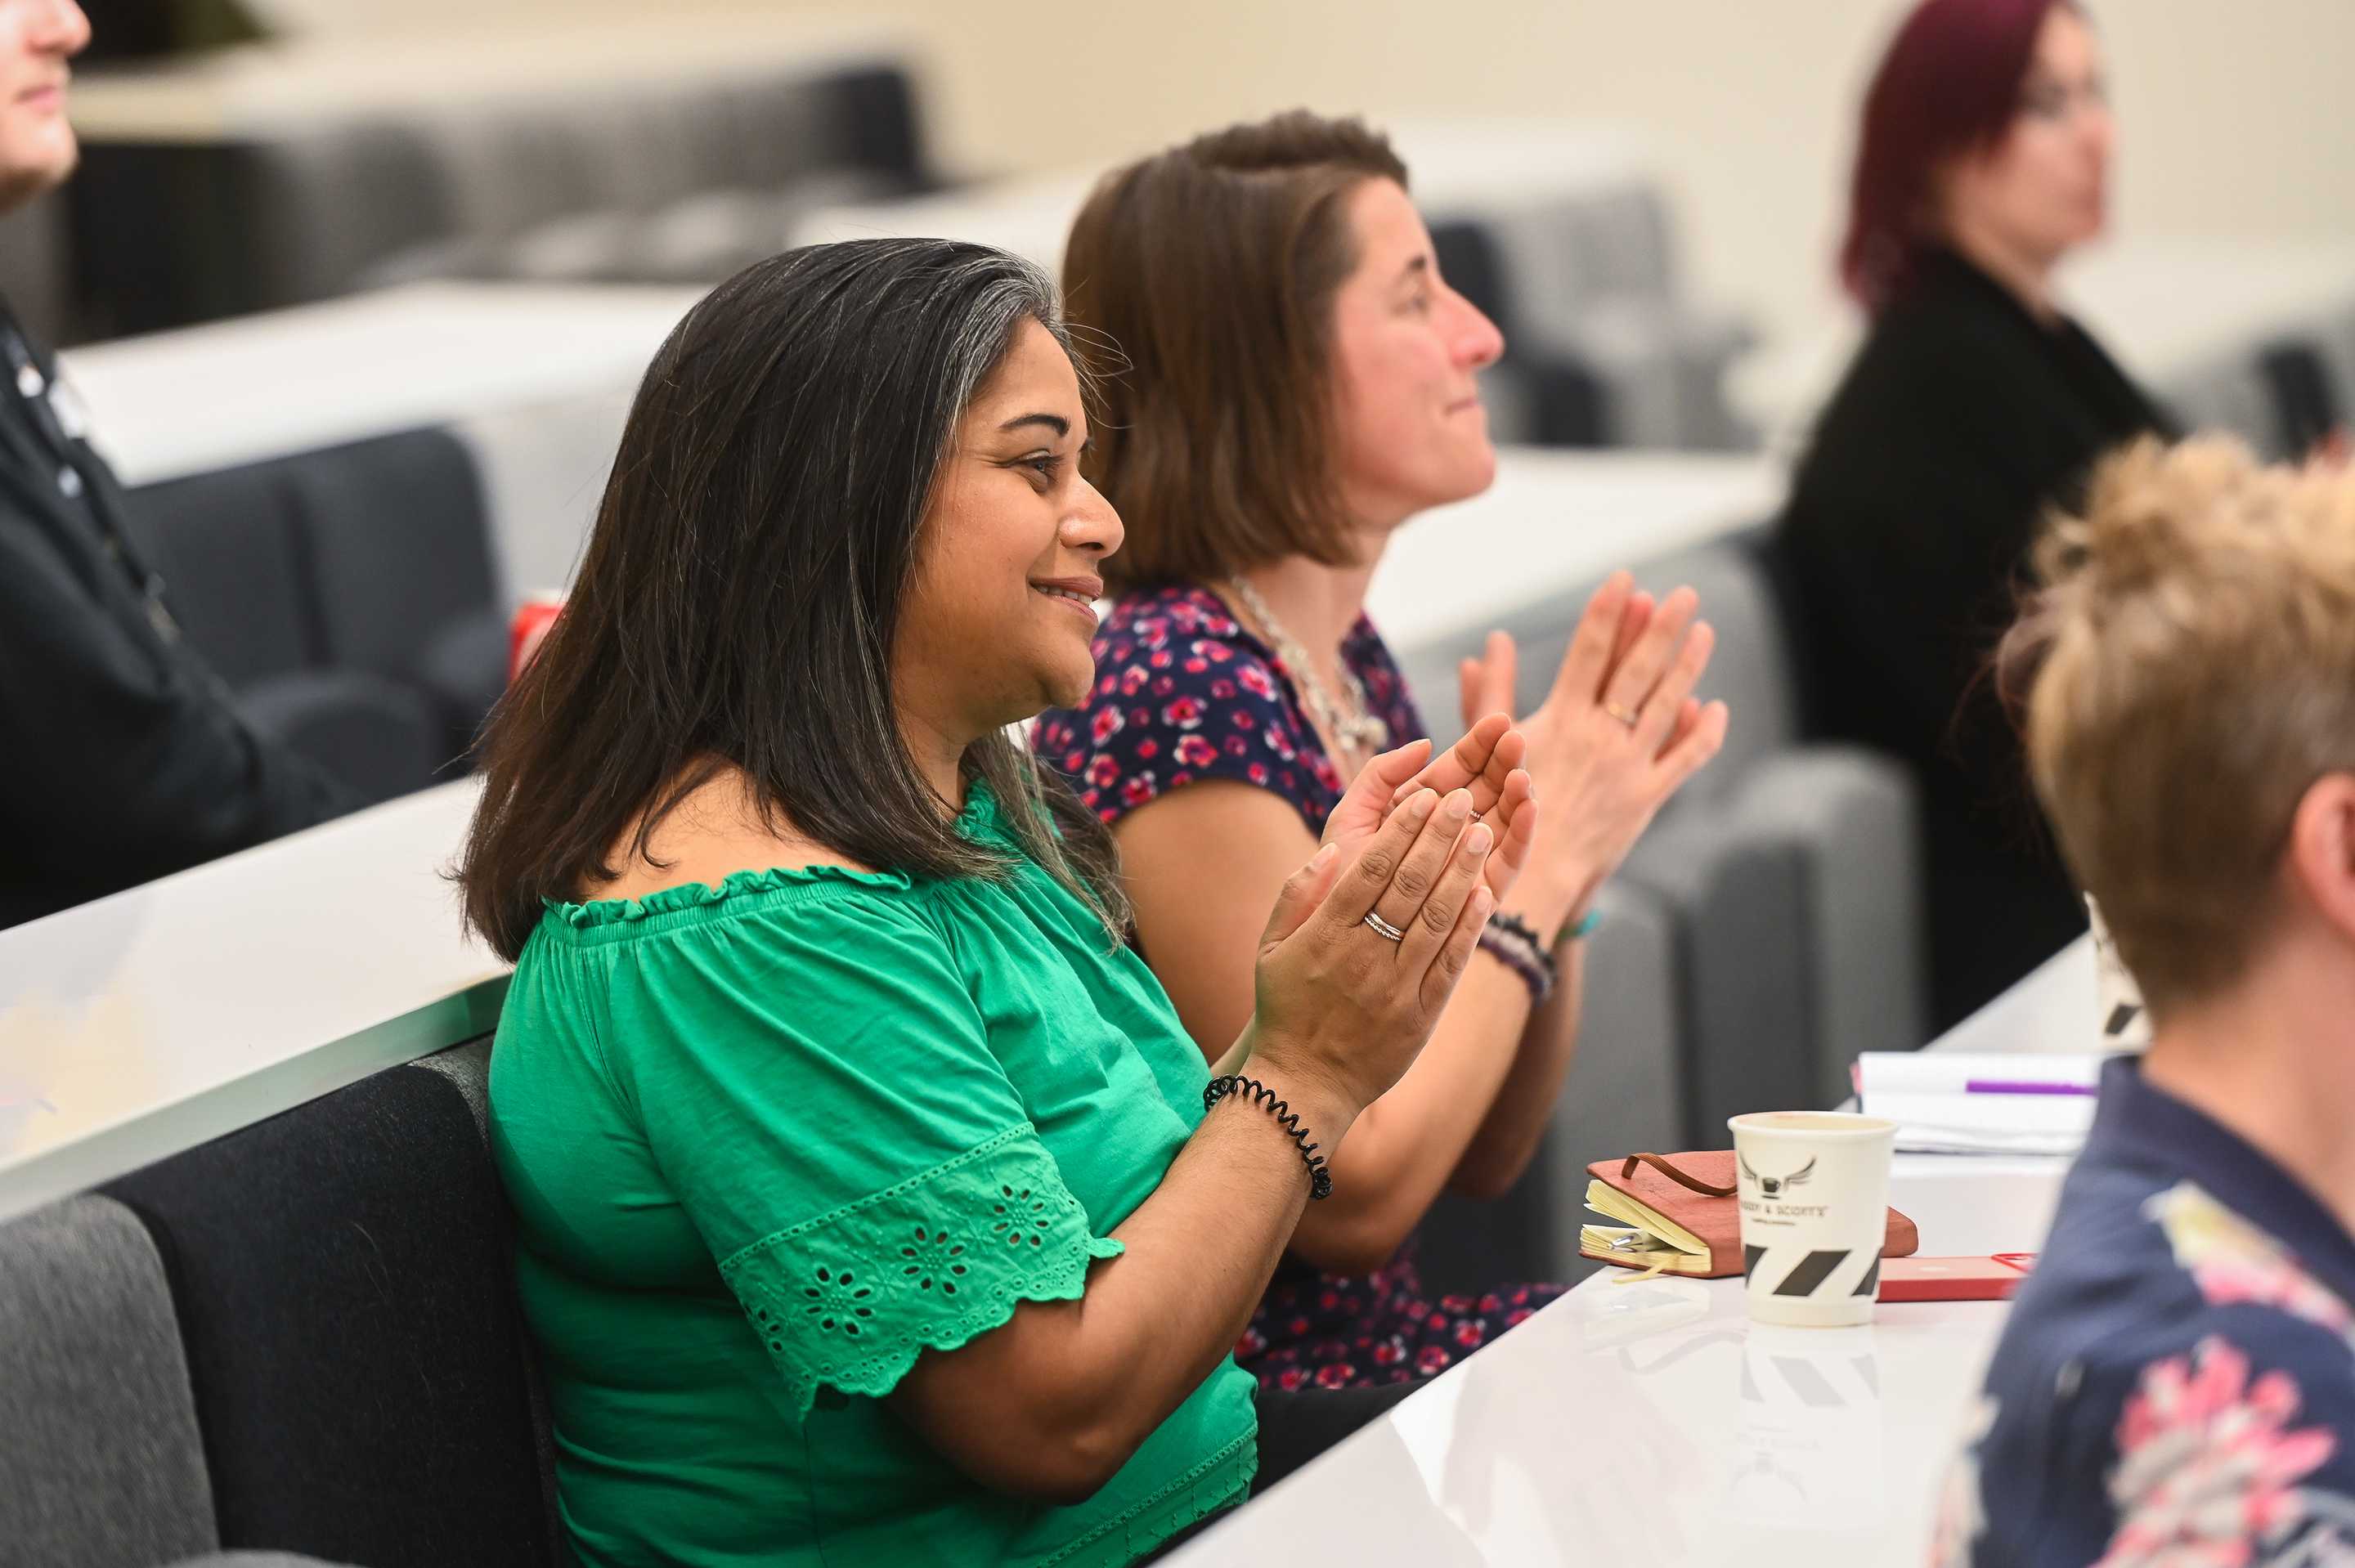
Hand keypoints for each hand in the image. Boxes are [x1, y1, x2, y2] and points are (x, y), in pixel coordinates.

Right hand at [1247, 780, 1497, 1123]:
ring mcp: (1394, 988)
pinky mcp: (1420, 1016)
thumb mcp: (1270, 949)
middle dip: (1437, 837)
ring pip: (1435, 918)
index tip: (1421, 796)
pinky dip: (1469, 927)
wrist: (1305, 1083)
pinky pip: (1450, 964)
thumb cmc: (1286, 1010)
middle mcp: (1361, 958)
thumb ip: (1295, 896)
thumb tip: (1331, 851)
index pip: (1368, 871)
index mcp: (1324, 936)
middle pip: (1407, 885)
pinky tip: (1484, 893)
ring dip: (1461, 872)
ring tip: (1481, 833)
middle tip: (1461, 799)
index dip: (1399, 829)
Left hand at [1321, 723, 1538, 903]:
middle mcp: (1450, 832)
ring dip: (1518, 795)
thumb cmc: (1340, 874)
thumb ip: (1381, 774)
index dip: (1479, 745)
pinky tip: (1529, 809)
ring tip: (1522, 774)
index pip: (1458, 769)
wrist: (1337, 934)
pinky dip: (1523, 835)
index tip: (1499, 721)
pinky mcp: (1482, 895)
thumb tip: (1425, 743)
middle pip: (1488, 790)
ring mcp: (1469, 861)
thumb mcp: (1352, 814)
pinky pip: (1509, 862)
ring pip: (1504, 821)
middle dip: (1504, 763)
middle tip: (1517, 740)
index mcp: (1422, 809)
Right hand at [1434, 571, 1727, 932]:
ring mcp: (1629, 767)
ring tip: (1703, 631)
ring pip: (1669, 706)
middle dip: (1661, 627)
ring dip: (1689, 665)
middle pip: (1638, 670)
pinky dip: (1704, 732)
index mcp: (1560, 720)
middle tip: (1683, 594)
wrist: (1528, 874)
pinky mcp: (1648, 798)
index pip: (1589, 652)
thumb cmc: (1499, 809)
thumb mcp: (1489, 746)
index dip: (1607, 612)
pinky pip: (1686, 759)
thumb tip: (1490, 644)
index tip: (1624, 578)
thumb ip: (1493, 692)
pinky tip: (1716, 707)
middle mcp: (1600, 737)